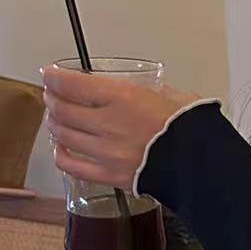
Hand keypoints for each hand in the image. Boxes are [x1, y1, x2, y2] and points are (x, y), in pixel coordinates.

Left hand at [43, 67, 201, 190]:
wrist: (201, 164)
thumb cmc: (189, 128)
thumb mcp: (170, 95)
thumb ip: (147, 91)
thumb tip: (139, 90)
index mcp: (122, 97)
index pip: (71, 84)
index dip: (54, 78)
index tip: (49, 74)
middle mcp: (108, 123)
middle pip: (61, 109)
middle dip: (51, 99)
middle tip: (52, 95)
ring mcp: (105, 152)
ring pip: (62, 134)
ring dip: (54, 124)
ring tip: (56, 119)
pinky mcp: (108, 175)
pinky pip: (71, 164)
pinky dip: (61, 153)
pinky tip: (62, 146)